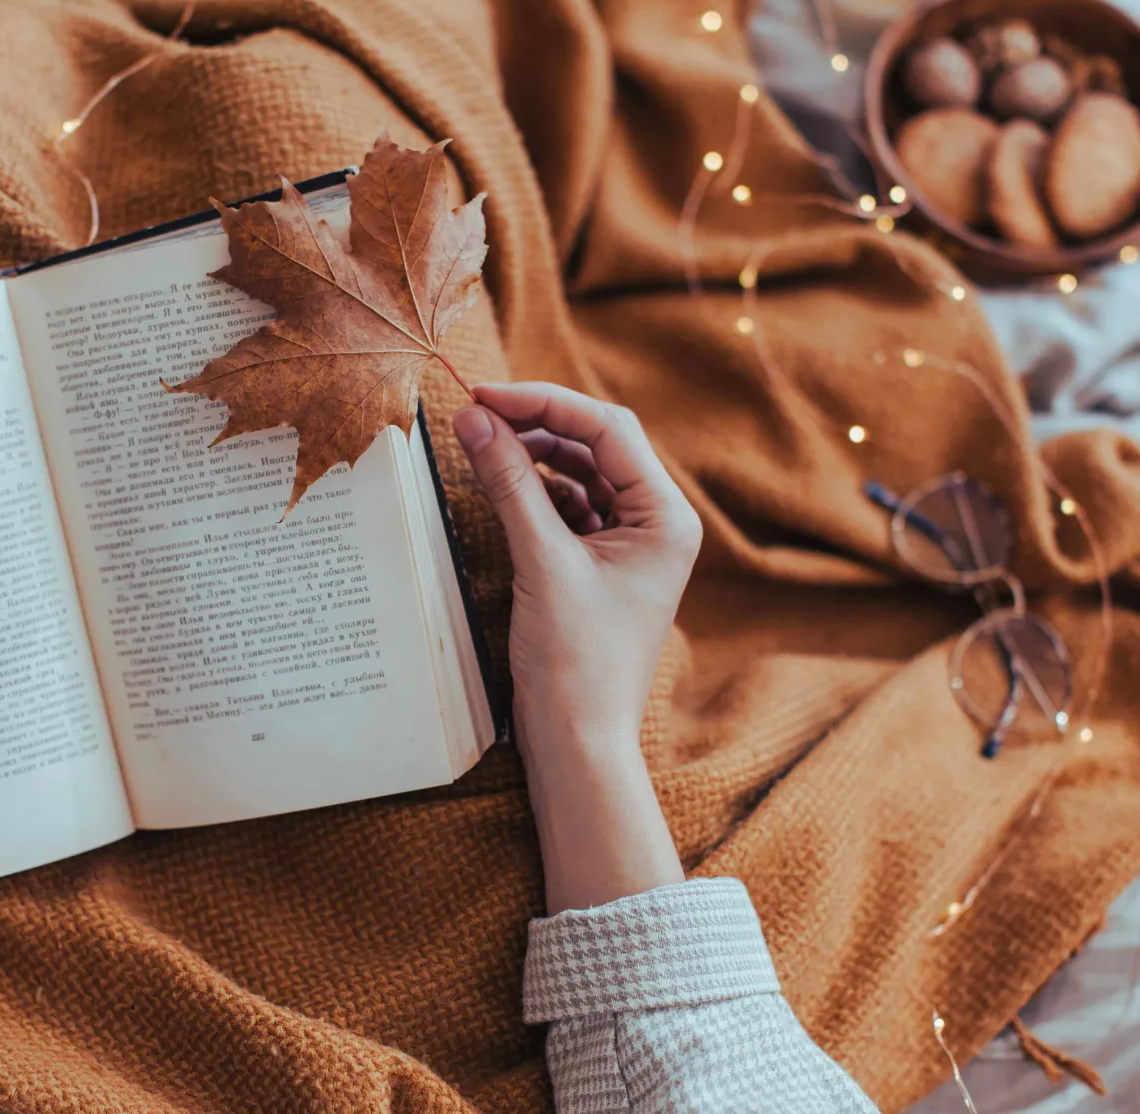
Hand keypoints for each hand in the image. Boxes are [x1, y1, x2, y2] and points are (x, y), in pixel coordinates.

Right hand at [453, 383, 699, 911]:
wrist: (578, 744)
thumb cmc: (575, 664)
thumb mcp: (541, 563)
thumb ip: (509, 484)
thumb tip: (474, 419)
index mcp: (665, 518)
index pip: (608, 430)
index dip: (544, 403)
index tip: (485, 395)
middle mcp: (656, 524)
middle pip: (596, 444)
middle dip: (537, 424)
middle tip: (475, 411)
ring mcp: (628, 545)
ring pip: (579, 473)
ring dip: (531, 455)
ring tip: (479, 442)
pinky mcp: (598, 566)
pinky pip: (566, 507)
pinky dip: (531, 490)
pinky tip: (497, 483)